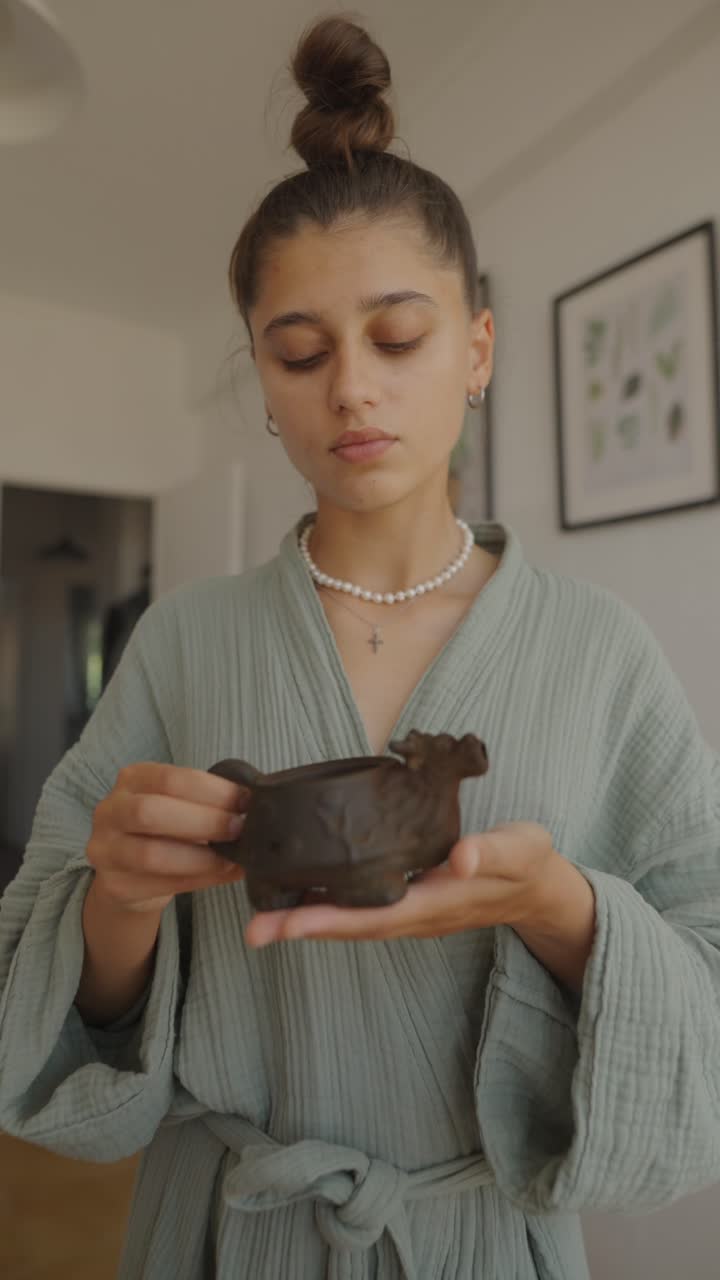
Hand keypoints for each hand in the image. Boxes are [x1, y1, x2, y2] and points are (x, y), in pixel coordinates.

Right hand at [87, 762, 248, 913]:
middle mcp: (110, 811)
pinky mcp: (113, 885)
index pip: (170, 779)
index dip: (211, 790)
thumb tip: (256, 807)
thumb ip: (207, 803)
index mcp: (132, 780)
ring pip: (152, 855)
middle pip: (151, 812)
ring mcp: (105, 850)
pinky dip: (197, 880)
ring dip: (201, 858)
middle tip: (239, 829)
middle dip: (203, 821)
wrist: (129, 873)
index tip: (245, 801)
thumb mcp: (179, 805)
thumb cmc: (164, 830)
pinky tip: (221, 875)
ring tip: (232, 858)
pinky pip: (159, 885)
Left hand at [245, 821, 560, 947]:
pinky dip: (327, 910)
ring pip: (352, 923)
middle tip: (251, 931)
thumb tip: (459, 858)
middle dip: (301, 929)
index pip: (375, 916)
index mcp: (437, 902)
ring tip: (258, 921)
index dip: (331, 919)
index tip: (288, 924)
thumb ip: (492, 852)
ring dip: (306, 924)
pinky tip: (298, 900)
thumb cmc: (527, 863)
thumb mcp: (520, 850)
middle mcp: (417, 916)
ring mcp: (411, 915)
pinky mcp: (407, 905)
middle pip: (351, 927)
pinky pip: (361, 912)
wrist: (539, 888)